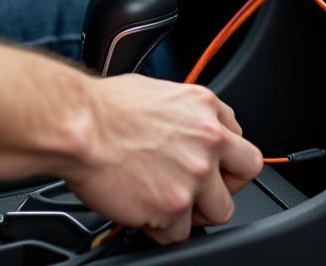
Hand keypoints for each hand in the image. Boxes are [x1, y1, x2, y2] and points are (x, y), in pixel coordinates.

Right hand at [66, 73, 263, 243]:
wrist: (79, 127)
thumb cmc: (104, 106)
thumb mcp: (158, 91)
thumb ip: (184, 115)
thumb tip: (185, 128)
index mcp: (205, 107)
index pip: (240, 137)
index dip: (225, 156)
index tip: (213, 164)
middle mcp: (208, 140)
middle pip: (246, 173)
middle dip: (224, 185)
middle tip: (199, 189)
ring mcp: (194, 175)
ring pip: (219, 211)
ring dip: (194, 212)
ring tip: (167, 202)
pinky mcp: (173, 206)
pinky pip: (180, 233)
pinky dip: (161, 229)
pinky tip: (144, 210)